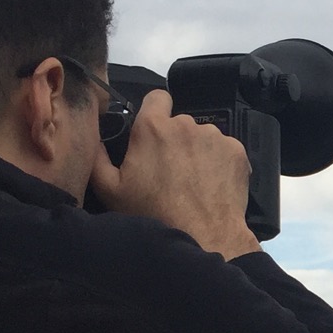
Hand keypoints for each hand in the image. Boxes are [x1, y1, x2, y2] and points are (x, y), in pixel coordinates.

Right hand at [89, 90, 258, 258]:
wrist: (203, 235)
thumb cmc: (154, 213)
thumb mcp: (110, 189)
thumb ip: (97, 157)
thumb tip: (96, 138)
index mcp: (152, 127)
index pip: (156, 97)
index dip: (155, 111)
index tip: (154, 132)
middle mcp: (186, 124)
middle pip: (179, 123)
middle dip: (175, 140)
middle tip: (171, 170)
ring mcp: (214, 136)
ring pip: (203, 137)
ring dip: (197, 152)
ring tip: (193, 182)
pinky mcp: (236, 151)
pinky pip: (224, 150)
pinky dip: (219, 163)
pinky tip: (212, 185)